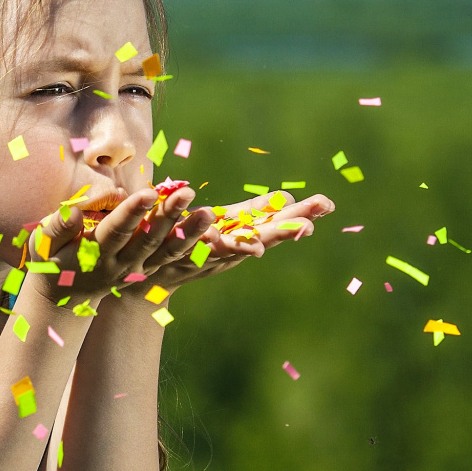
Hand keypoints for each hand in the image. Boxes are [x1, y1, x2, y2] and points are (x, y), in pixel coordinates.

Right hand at [22, 184, 215, 296]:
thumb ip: (57, 227)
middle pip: (148, 239)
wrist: (65, 296)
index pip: (116, 230)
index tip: (148, 193)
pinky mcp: (149, 271)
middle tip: (187, 193)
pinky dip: (193, 248)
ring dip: (189, 233)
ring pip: (167, 252)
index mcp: (95, 252)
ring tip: (209, 213)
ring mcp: (138, 270)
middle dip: (168, 216)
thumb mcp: (43, 243)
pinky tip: (213, 232)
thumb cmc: (51, 259)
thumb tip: (72, 211)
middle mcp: (120, 264)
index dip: (131, 212)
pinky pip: (174, 259)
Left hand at [134, 190, 334, 290]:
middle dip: (287, 229)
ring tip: (265, 240)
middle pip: (263, 237)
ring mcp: (205, 253)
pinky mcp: (179, 251)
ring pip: (231, 246)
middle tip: (311, 224)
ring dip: (249, 241)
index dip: (300, 215)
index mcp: (242, 235)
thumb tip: (288, 198)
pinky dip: (204, 234)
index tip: (326, 205)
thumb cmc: (194, 241)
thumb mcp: (229, 224)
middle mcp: (229, 248)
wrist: (146, 272)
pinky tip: (212, 223)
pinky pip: (193, 244)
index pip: (276, 223)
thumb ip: (255, 213)